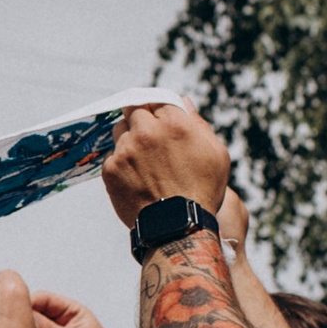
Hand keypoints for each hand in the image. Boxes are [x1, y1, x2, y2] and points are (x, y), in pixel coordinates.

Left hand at [101, 102, 231, 228]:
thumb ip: (198, 123)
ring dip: (128, 138)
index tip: (159, 117)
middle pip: (134, 110)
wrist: (178, 227)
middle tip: (148, 134)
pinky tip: (135, 176)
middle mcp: (147, 132)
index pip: (158, 100)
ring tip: (142, 158)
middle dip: (140, 118)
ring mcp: (126, 150)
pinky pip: (112, 155)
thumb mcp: (216, 154)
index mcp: (175, 124)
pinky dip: (121, 162)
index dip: (158, 109)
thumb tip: (183, 102)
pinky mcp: (111, 169)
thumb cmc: (203, 191)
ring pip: (120, 130)